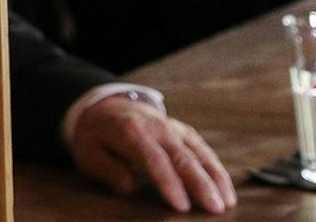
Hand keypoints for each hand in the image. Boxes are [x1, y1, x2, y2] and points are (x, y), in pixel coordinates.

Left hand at [69, 95, 235, 213]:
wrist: (106, 107)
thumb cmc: (97, 137)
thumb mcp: (89, 154)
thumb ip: (108, 170)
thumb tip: (132, 186)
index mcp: (131, 132)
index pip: (155, 160)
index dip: (169, 184)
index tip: (181, 206)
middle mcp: (158, 128)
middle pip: (183, 158)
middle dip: (201, 184)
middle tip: (214, 208)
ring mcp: (174, 128)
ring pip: (199, 153)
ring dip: (215, 177)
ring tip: (226, 202)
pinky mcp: (184, 132)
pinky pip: (204, 150)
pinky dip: (216, 169)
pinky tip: (226, 188)